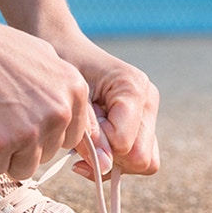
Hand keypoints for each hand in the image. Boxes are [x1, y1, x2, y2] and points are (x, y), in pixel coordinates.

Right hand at [0, 10, 96, 180]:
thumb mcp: (44, 59)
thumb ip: (60, 90)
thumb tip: (70, 117)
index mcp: (74, 90)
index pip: (71, 137)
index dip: (43, 131)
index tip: (22, 115)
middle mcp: (59, 111)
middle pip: (46, 154)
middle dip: (23, 143)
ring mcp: (30, 129)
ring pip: (23, 168)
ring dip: (3, 152)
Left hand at [39, 25, 160, 180]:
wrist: (64, 46)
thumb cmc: (62, 66)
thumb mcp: (70, 97)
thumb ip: (88, 132)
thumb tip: (105, 166)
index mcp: (133, 87)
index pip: (125, 145)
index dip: (98, 146)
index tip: (78, 127)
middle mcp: (148, 99)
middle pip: (141, 158)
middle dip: (109, 157)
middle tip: (82, 139)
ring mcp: (148, 111)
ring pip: (144, 162)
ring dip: (113, 160)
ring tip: (87, 141)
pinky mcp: (142, 122)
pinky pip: (139, 157)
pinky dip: (116, 159)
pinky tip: (92, 146)